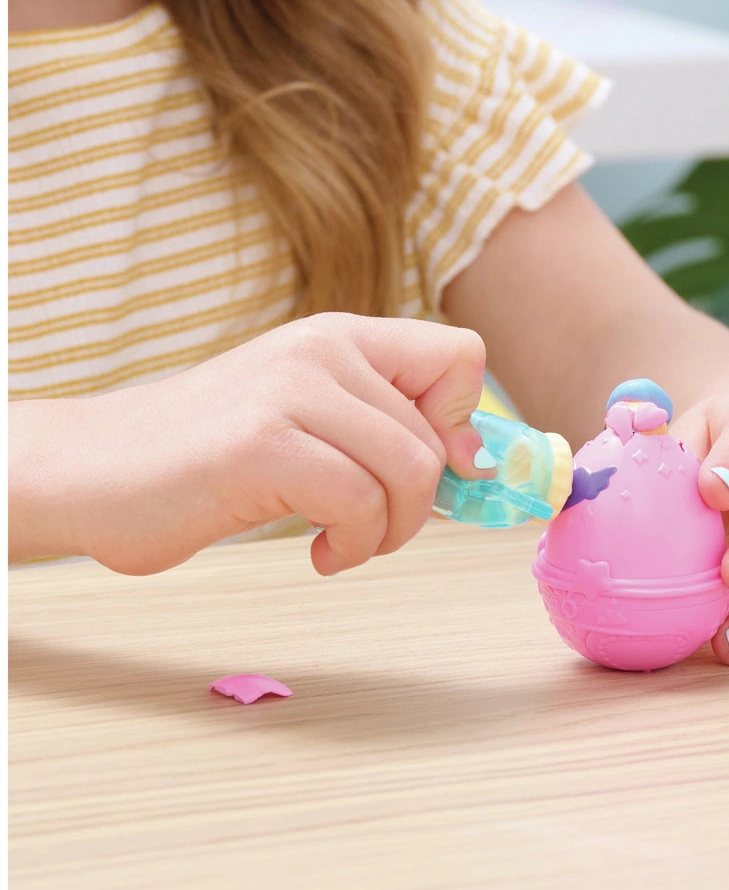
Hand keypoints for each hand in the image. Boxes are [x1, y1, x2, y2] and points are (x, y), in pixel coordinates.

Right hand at [10, 313, 488, 575]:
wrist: (92, 471)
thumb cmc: (207, 457)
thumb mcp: (308, 423)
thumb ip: (384, 428)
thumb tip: (474, 462)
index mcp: (339, 337)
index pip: (461, 356)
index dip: (460, 424)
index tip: (430, 471)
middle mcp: (322, 350)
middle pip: (437, 439)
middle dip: (418, 507)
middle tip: (368, 530)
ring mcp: (290, 392)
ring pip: (410, 473)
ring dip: (389, 532)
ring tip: (344, 543)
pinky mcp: (263, 445)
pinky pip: (360, 504)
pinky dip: (352, 546)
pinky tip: (318, 553)